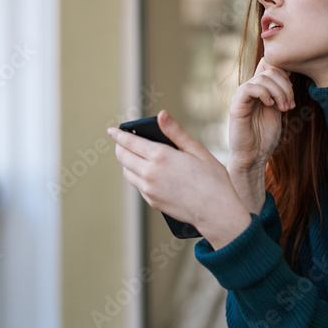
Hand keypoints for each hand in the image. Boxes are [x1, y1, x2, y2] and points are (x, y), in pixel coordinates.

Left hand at [108, 110, 252, 249]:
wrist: (216, 212)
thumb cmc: (212, 179)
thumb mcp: (196, 150)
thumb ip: (175, 132)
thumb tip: (161, 115)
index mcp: (160, 156)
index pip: (130, 142)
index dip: (119, 135)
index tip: (112, 130)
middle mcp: (150, 173)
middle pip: (123, 157)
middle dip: (120, 147)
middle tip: (122, 142)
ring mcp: (149, 190)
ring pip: (127, 173)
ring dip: (127, 163)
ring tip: (134, 156)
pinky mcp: (152, 202)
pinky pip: (138, 186)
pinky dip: (137, 177)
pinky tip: (148, 173)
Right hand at [228, 57, 295, 171]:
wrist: (253, 156)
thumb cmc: (265, 136)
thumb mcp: (278, 109)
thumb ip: (280, 93)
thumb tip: (290, 73)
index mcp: (259, 89)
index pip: (270, 65)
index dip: (285, 73)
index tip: (292, 93)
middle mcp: (249, 89)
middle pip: (270, 69)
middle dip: (286, 86)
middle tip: (290, 105)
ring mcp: (241, 96)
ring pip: (263, 78)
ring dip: (279, 93)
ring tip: (283, 109)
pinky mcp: (236, 105)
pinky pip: (250, 88)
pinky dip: (264, 94)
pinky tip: (270, 106)